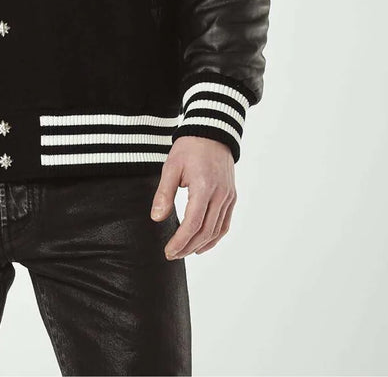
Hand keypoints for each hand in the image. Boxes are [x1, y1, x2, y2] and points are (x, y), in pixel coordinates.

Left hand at [149, 136, 236, 258]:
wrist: (212, 132)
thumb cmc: (189, 148)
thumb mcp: (171, 167)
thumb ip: (164, 193)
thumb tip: (156, 218)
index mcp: (204, 187)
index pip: (193, 223)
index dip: (180, 241)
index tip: (168, 251)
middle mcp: (220, 195)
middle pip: (205, 231)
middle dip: (188, 247)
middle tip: (172, 254)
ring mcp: (228, 197)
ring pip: (217, 231)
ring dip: (200, 245)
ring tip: (183, 252)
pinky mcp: (231, 196)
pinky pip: (225, 224)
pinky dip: (214, 237)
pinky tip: (202, 244)